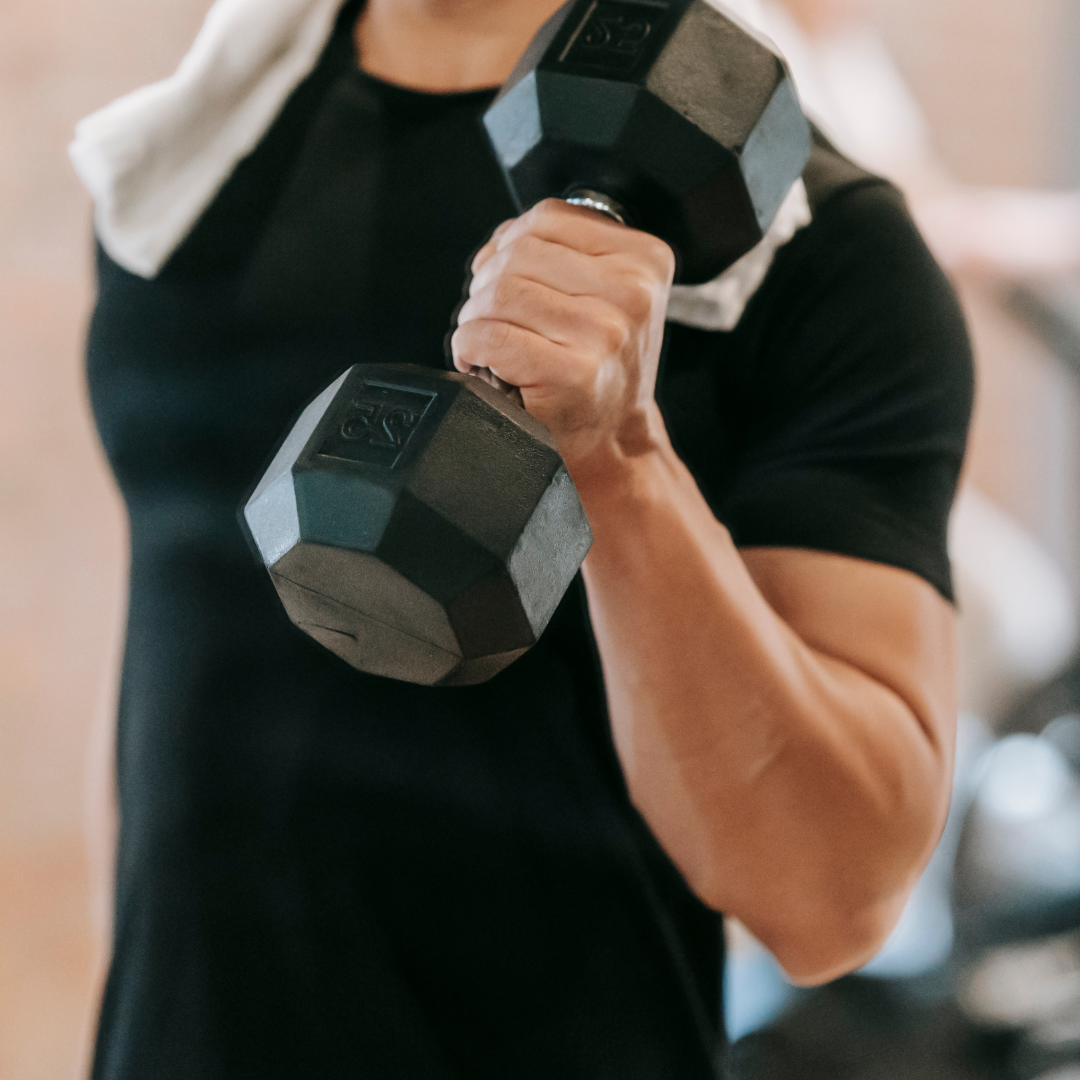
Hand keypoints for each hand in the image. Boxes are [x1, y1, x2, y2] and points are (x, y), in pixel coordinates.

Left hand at [450, 199, 674, 471]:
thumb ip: (564, 253)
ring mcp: (605, 333)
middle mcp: (632, 293)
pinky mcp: (574, 373)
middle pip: (518, 253)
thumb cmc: (601, 366)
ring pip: (500, 292)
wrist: (614, 437)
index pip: (547, 217)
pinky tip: (481, 361)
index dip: (508, 244)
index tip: (504, 279)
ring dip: (475, 317)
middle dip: (487, 284)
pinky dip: (469, 346)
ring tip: (486, 341)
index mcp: (646, 260)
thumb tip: (499, 242)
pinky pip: (491, 337)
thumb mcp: (608, 294)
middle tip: (490, 318)